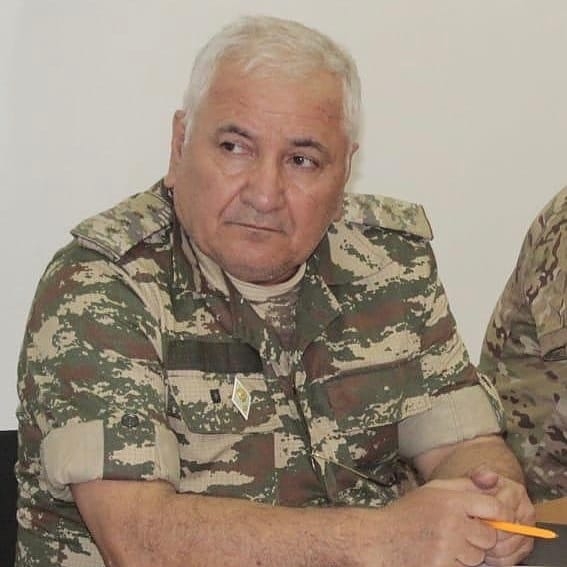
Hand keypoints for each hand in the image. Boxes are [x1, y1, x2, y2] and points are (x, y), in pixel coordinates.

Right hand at [366, 477, 505, 566]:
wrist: (380, 539)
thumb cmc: (408, 513)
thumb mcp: (434, 490)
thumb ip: (465, 484)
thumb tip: (494, 479)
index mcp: (451, 500)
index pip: (494, 507)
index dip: (500, 515)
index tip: (496, 519)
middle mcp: (452, 523)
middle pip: (489, 537)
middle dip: (479, 538)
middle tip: (462, 533)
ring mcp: (447, 548)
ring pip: (477, 557)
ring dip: (467, 555)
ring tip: (447, 544)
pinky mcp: (441, 566)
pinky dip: (455, 565)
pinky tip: (439, 555)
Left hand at [469, 466, 534, 564]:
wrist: (487, 499)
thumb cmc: (479, 490)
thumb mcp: (476, 478)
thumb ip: (479, 475)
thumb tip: (485, 476)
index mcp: (516, 492)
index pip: (502, 511)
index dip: (485, 517)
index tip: (472, 518)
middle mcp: (526, 512)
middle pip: (508, 532)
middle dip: (487, 534)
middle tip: (470, 534)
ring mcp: (528, 530)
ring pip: (509, 548)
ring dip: (490, 549)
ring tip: (474, 542)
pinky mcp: (525, 547)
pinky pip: (512, 559)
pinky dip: (495, 559)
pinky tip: (483, 551)